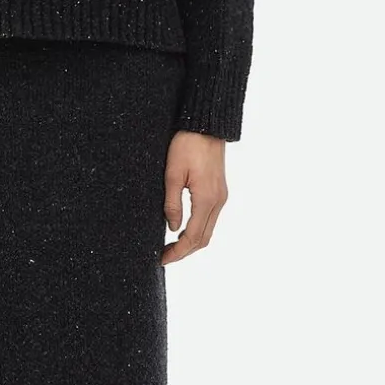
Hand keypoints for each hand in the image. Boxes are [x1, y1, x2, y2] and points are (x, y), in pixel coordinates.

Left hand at [162, 130, 227, 262]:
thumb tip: (172, 228)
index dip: (178, 252)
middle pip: (204, 239)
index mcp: (206, 199)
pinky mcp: (219, 192)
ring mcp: (221, 197)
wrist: (207, 125)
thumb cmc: (187, 145)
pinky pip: (210, 219)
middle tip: (164, 257)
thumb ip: (172, 204)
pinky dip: (197, 230)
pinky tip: (183, 230)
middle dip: (185, 252)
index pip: (193, 237)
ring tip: (171, 247)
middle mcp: (218, 201)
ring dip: (191, 242)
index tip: (163, 259)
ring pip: (208, 230)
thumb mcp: (172, 174)